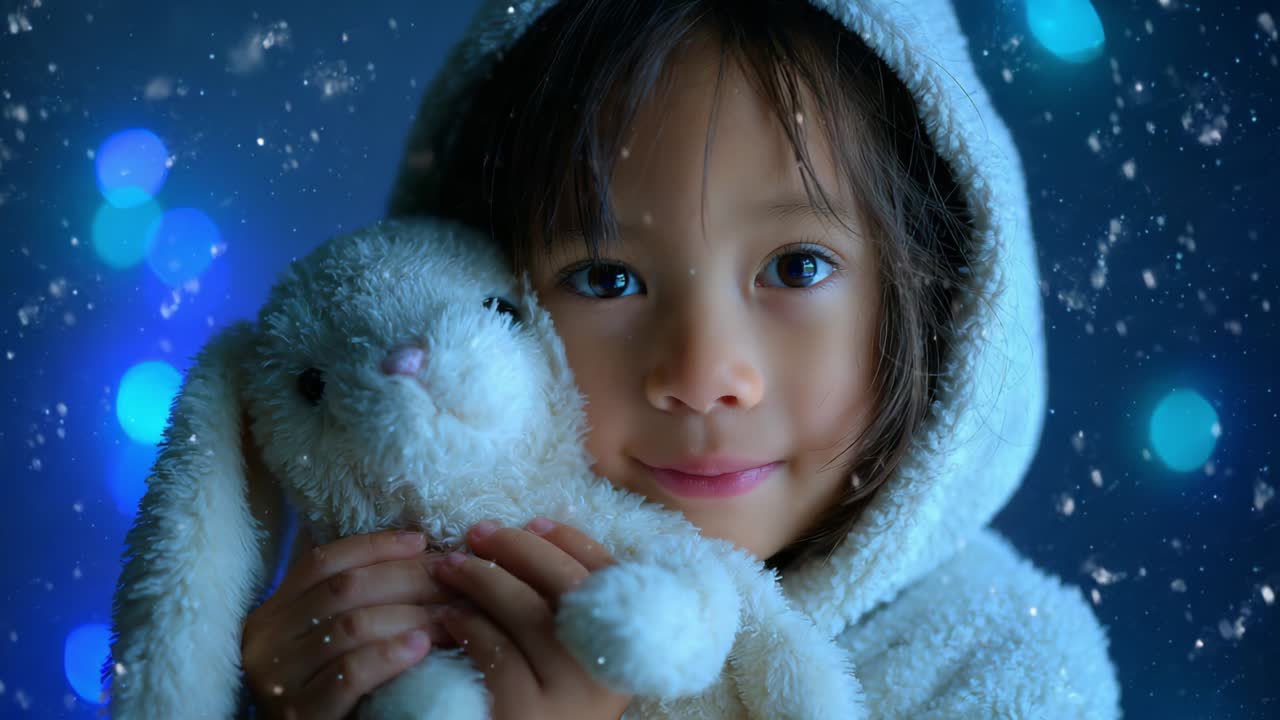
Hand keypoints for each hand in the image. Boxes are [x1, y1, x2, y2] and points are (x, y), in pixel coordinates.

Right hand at [240, 529, 457, 719]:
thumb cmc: (333, 690)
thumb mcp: (329, 640)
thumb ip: (355, 602)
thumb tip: (420, 555)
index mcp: (273, 613)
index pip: (322, 562)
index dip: (374, 547)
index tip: (421, 542)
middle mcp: (267, 640)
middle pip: (345, 589)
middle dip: (408, 578)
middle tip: (455, 580)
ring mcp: (280, 678)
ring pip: (352, 626)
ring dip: (411, 615)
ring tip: (451, 615)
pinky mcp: (302, 713)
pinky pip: (351, 673)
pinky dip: (390, 654)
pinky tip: (421, 647)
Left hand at [432, 518, 632, 719]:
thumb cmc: (547, 703)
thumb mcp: (573, 656)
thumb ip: (569, 609)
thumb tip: (534, 533)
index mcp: (627, 645)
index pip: (609, 573)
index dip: (570, 540)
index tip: (532, 520)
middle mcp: (608, 668)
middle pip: (566, 584)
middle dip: (518, 548)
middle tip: (476, 532)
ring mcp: (569, 694)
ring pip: (526, 612)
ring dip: (482, 579)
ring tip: (450, 567)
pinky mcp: (526, 713)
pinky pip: (495, 651)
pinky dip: (467, 625)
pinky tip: (448, 617)